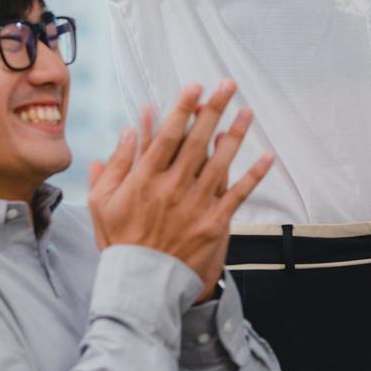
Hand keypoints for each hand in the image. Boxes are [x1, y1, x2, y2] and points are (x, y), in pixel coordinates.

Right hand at [88, 81, 273, 302]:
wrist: (142, 284)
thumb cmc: (120, 242)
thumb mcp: (102, 203)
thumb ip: (115, 166)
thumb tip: (128, 131)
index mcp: (145, 180)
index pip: (167, 136)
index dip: (182, 109)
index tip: (193, 86)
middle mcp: (172, 188)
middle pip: (197, 141)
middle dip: (212, 110)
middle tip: (227, 85)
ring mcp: (195, 205)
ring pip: (220, 162)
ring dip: (236, 135)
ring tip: (247, 111)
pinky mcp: (214, 223)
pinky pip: (238, 194)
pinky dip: (254, 175)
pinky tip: (268, 156)